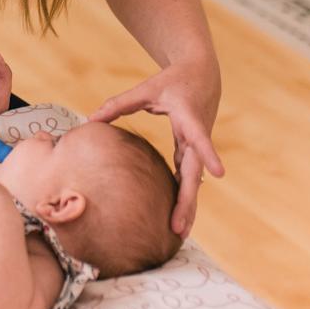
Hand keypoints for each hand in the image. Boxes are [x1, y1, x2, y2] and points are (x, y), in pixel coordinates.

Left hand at [91, 59, 223, 237]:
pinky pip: (188, 177)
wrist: (201, 74)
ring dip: (187, 206)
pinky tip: (178, 219)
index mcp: (189, 116)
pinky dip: (184, 197)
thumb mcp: (146, 88)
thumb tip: (90, 119)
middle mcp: (198, 134)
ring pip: (193, 180)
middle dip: (188, 200)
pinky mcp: (191, 151)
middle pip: (194, 171)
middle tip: (179, 227)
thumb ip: (119, 103)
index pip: (200, 137)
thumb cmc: (172, 81)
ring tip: (179, 234)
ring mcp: (196, 146)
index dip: (209, 153)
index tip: (219, 173)